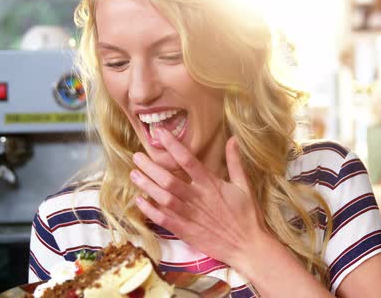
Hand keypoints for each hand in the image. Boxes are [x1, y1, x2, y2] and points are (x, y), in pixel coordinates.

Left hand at [130, 128, 267, 266]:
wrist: (247, 246)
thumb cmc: (247, 215)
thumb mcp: (244, 185)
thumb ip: (235, 162)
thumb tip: (233, 139)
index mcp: (210, 184)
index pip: (188, 160)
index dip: (172, 146)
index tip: (159, 134)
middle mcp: (197, 198)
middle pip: (168, 179)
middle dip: (150, 166)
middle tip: (137, 156)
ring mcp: (190, 215)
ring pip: (163, 198)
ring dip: (146, 185)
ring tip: (133, 174)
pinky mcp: (185, 231)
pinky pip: (163, 219)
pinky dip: (150, 210)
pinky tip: (139, 201)